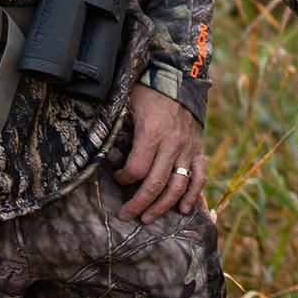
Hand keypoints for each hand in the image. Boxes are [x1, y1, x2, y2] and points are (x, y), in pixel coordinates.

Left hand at [116, 84, 205, 222]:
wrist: (180, 78)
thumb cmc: (149, 91)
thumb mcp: (128, 103)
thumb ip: (116, 125)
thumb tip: (99, 145)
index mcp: (152, 134)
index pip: (137, 169)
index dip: (124, 179)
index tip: (116, 178)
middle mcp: (172, 145)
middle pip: (156, 184)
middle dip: (139, 203)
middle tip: (126, 215)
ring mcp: (187, 149)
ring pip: (178, 186)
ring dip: (163, 206)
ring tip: (148, 218)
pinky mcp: (198, 150)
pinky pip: (198, 177)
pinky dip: (193, 195)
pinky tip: (184, 209)